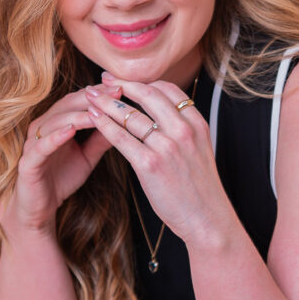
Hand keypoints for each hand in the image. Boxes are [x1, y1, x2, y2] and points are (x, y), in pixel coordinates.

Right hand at [5, 84, 119, 234]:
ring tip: (99, 110)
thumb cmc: (63, 177)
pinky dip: (56, 136)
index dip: (100, 93)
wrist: (40, 207)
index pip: (79, 100)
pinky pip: (42, 146)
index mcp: (57, 121)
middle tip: (116, 92)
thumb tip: (123, 122)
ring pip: (56, 121)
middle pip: (68, 105)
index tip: (122, 87)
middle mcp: (43, 126)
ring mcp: (33, 142)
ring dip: (78, 115)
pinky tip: (71, 131)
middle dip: (93, 97)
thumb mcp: (88, 156)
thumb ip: (101, 139)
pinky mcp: (28, 161)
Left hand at [84, 74, 235, 245]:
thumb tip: (159, 114)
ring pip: (130, 115)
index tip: (126, 80)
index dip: (143, 82)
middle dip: (121, 84)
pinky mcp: (150, 165)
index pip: (168, 90)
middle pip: (147, 95)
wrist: (207, 219)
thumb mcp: (199, 149)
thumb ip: (183, 129)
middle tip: (103, 81)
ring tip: (91, 97)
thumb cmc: (199, 188)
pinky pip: (121, 138)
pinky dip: (104, 124)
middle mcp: (183, 130)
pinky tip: (93, 118)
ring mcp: (167, 147)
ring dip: (106, 102)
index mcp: (196, 123)